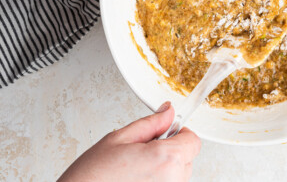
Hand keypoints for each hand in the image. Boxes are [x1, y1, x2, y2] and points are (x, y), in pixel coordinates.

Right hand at [58, 102, 200, 181]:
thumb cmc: (92, 176)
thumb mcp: (119, 139)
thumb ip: (151, 124)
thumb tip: (168, 111)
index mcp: (165, 159)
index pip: (193, 141)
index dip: (180, 133)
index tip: (168, 132)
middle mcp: (172, 180)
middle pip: (187, 158)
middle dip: (171, 150)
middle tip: (144, 152)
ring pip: (178, 174)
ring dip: (165, 168)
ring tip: (136, 169)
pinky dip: (159, 180)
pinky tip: (137, 180)